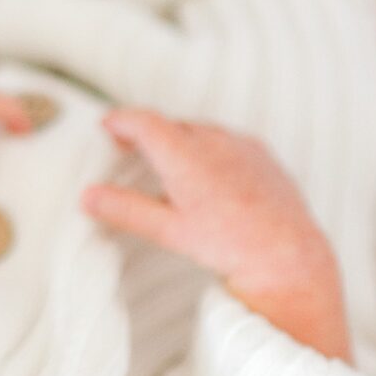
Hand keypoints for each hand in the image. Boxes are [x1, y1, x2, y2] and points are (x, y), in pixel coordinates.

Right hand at [86, 106, 349, 358]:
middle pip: (170, 124)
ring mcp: (241, 143)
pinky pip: (228, 140)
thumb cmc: (228, 245)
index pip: (143, 121)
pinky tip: (210, 177)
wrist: (288, 255)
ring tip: (168, 165)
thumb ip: (125, 210)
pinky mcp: (262, 153)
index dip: (120, 120)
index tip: (106, 125)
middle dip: (148, 133)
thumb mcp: (169, 231)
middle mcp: (213, 140)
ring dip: (180, 140)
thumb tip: (87, 197)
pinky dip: (210, 149)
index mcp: (184, 154)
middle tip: (129, 147)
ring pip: (200, 131)